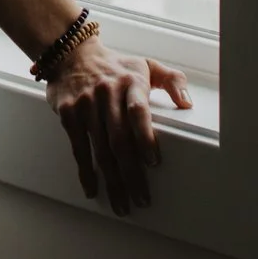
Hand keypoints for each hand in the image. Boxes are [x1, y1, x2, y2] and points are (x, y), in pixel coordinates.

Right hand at [45, 35, 193, 214]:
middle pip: (119, 139)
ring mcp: (86, 105)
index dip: (145, 138)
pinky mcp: (69, 114)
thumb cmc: (116, 65)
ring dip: (111, 180)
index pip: (138, 112)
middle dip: (131, 173)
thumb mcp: (146, 64)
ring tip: (122, 205)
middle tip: (142, 199)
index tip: (153, 164)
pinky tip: (93, 189)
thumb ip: (172, 80)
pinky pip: (79, 147)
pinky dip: (86, 171)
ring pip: (100, 149)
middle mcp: (107, 94)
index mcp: (131, 82)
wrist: (72, 54)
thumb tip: (188, 103)